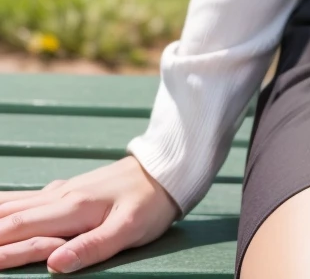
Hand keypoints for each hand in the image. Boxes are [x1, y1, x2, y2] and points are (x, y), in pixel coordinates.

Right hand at [0, 154, 180, 271]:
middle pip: (8, 214)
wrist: (167, 169)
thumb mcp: (129, 230)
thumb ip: (91, 248)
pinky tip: (0, 208)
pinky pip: (25, 198)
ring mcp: (61, 191)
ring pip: (13, 202)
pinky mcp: (66, 191)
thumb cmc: (150, 204)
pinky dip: (4, 205)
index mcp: (69, 210)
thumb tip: (53, 266)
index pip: (18, 229)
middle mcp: (58, 198)